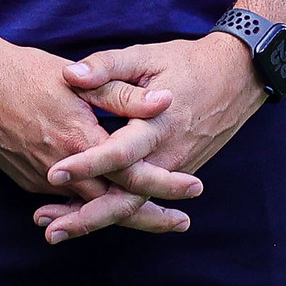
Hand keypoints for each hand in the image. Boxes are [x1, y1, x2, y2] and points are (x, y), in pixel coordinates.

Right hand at [0, 38, 201, 236]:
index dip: (166, 184)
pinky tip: (101, 202)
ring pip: (88, 206)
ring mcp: (40, 178)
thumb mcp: (76, 78)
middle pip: (115, 205)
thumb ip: (122, 93)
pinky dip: (87, 206)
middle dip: (150, 216)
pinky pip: (64, 200)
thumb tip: (164, 101)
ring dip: (119, 213)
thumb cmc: (21, 71)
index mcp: (79, 141)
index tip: (194, 189)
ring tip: (149, 216)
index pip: (133, 175)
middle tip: (180, 223)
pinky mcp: (24, 179)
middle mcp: (61, 169)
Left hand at [33, 33, 266, 240]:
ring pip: (132, 205)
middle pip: (126, 199)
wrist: (236, 79)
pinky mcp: (174, 174)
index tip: (54, 173)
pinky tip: (81, 216)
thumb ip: (107, 66)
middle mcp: (167, 157)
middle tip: (49, 229)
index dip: (87, 164)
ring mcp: (173, 171)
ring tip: (55, 230)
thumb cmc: (185, 63)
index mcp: (157, 126)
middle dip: (87, 217)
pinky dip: (112, 211)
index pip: (119, 153)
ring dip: (94, 220)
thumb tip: (70, 74)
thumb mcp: (145, 55)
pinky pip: (140, 199)